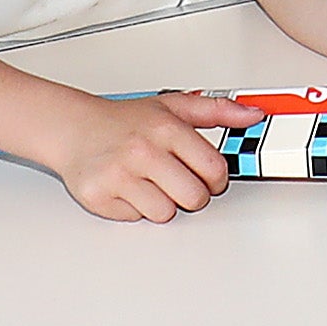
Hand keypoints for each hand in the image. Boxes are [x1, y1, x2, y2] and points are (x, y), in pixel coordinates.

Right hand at [50, 90, 263, 221]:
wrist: (74, 128)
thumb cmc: (124, 121)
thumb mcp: (173, 106)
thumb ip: (218, 110)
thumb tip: (253, 115)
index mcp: (166, 128)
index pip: (214, 168)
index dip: (216, 178)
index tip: (208, 176)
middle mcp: (142, 150)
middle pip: (194, 197)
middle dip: (191, 194)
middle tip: (176, 180)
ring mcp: (119, 174)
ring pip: (165, 213)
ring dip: (161, 203)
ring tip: (148, 181)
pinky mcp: (99, 196)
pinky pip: (136, 219)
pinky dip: (135, 209)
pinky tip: (127, 188)